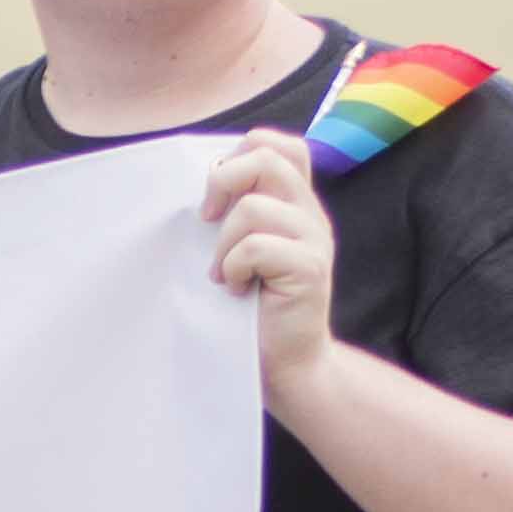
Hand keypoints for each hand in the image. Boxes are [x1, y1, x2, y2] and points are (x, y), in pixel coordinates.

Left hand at [199, 132, 336, 406]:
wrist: (288, 367)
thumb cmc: (253, 312)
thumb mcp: (240, 251)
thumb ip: (235, 214)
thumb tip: (198, 188)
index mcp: (294, 203)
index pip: (279, 144)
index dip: (241, 153)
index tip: (216, 196)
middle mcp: (309, 214)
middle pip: (267, 158)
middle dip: (223, 182)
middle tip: (207, 221)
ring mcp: (314, 240)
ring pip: (255, 206)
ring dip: (225, 241)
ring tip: (224, 273)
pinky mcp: (310, 270)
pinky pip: (258, 246)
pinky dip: (234, 266)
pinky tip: (237, 289)